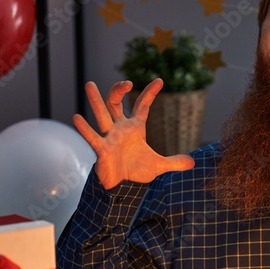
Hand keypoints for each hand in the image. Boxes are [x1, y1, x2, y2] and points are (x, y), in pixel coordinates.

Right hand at [72, 79, 194, 189]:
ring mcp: (110, 137)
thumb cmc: (136, 172)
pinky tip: (77, 118)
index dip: (150, 93)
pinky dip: (85, 129)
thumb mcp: (159, 166)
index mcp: (135, 128)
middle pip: (116, 103)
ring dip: (96, 100)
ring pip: (102, 114)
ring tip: (89, 85)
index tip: (159, 80)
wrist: (123, 187)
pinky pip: (93, 137)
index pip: (142, 106)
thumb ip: (175, 162)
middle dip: (119, 91)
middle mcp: (120, 128)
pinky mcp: (102, 149)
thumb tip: (192, 163)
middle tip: (127, 82)